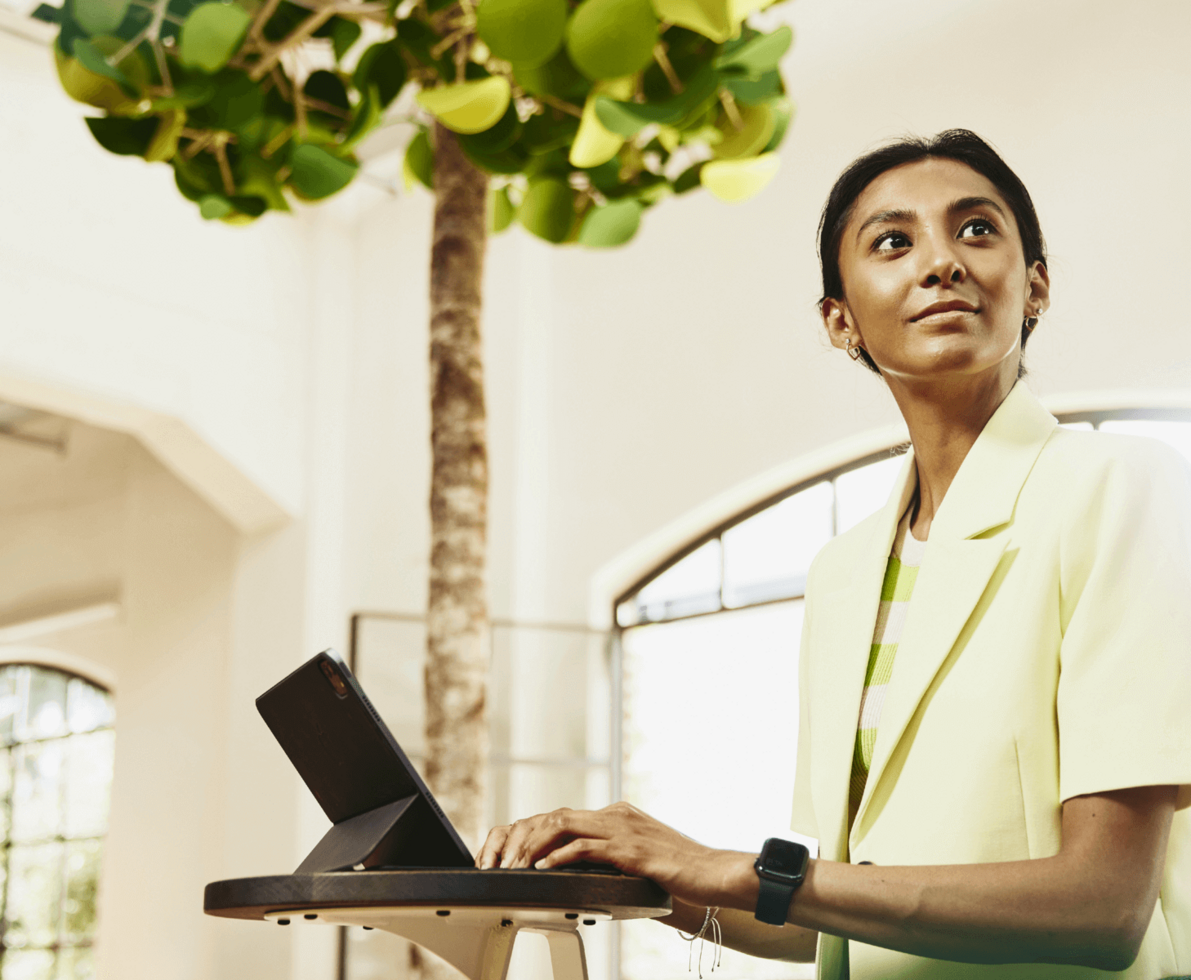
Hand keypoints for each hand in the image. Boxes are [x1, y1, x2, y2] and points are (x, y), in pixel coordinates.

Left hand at [475, 801, 756, 909]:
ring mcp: (623, 829)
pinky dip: (558, 856)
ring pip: (564, 826)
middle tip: (502, 860)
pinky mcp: (630, 849)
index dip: (533, 833)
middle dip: (523, 836)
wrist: (715, 873)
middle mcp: (617, 815)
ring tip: (514, 865)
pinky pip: (585, 847)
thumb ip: (613, 864)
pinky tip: (543, 868)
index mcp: (618, 817)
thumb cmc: (682, 875)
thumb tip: (587, 882)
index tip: (510, 852)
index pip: (564, 818)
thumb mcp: (639, 864)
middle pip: (556, 816)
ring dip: (533, 845)